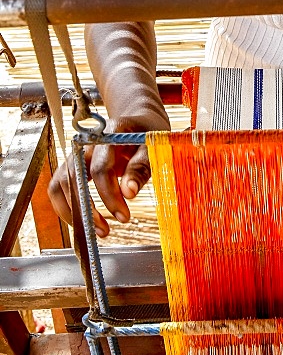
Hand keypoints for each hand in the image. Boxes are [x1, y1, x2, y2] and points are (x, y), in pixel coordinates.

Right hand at [48, 115, 169, 236]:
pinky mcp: (72, 165)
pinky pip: (59, 187)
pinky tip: (83, 222)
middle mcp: (87, 143)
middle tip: (106, 230)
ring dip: (74, 211)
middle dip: (90, 208)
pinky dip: (66, 207)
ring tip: (97, 230)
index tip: (124, 217)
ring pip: (61, 184)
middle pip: (76, 177)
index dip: (110, 195)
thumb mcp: (152, 148)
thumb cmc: (146, 135)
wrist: (138, 123)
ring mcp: (77, 154)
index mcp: (108, 134)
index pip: (100, 168)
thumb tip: (129, 193)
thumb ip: (141, 167)